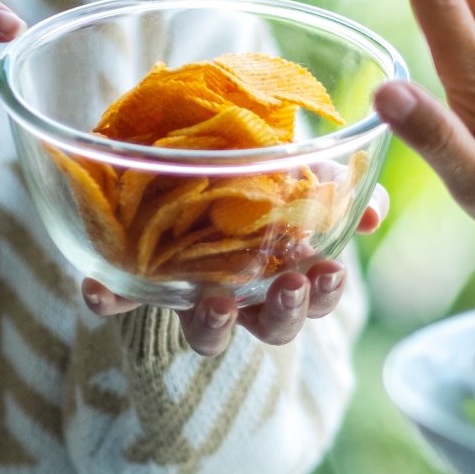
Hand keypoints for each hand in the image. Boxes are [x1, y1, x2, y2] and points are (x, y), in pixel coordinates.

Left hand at [81, 185, 389, 355]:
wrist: (183, 141)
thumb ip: (335, 185)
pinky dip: (108, 298)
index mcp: (282, 270)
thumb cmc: (251, 162)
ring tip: (218, 302)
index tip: (327, 271)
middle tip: (291, 286)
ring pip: (205, 332)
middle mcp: (241, 293)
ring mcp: (187, 292)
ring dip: (214, 324)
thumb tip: (374, 210)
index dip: (321, 295)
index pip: (312, 298)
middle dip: (285, 313)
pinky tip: (100, 286)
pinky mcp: (132, 279)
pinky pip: (117, 299)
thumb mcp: (297, 165)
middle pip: (271, 327)